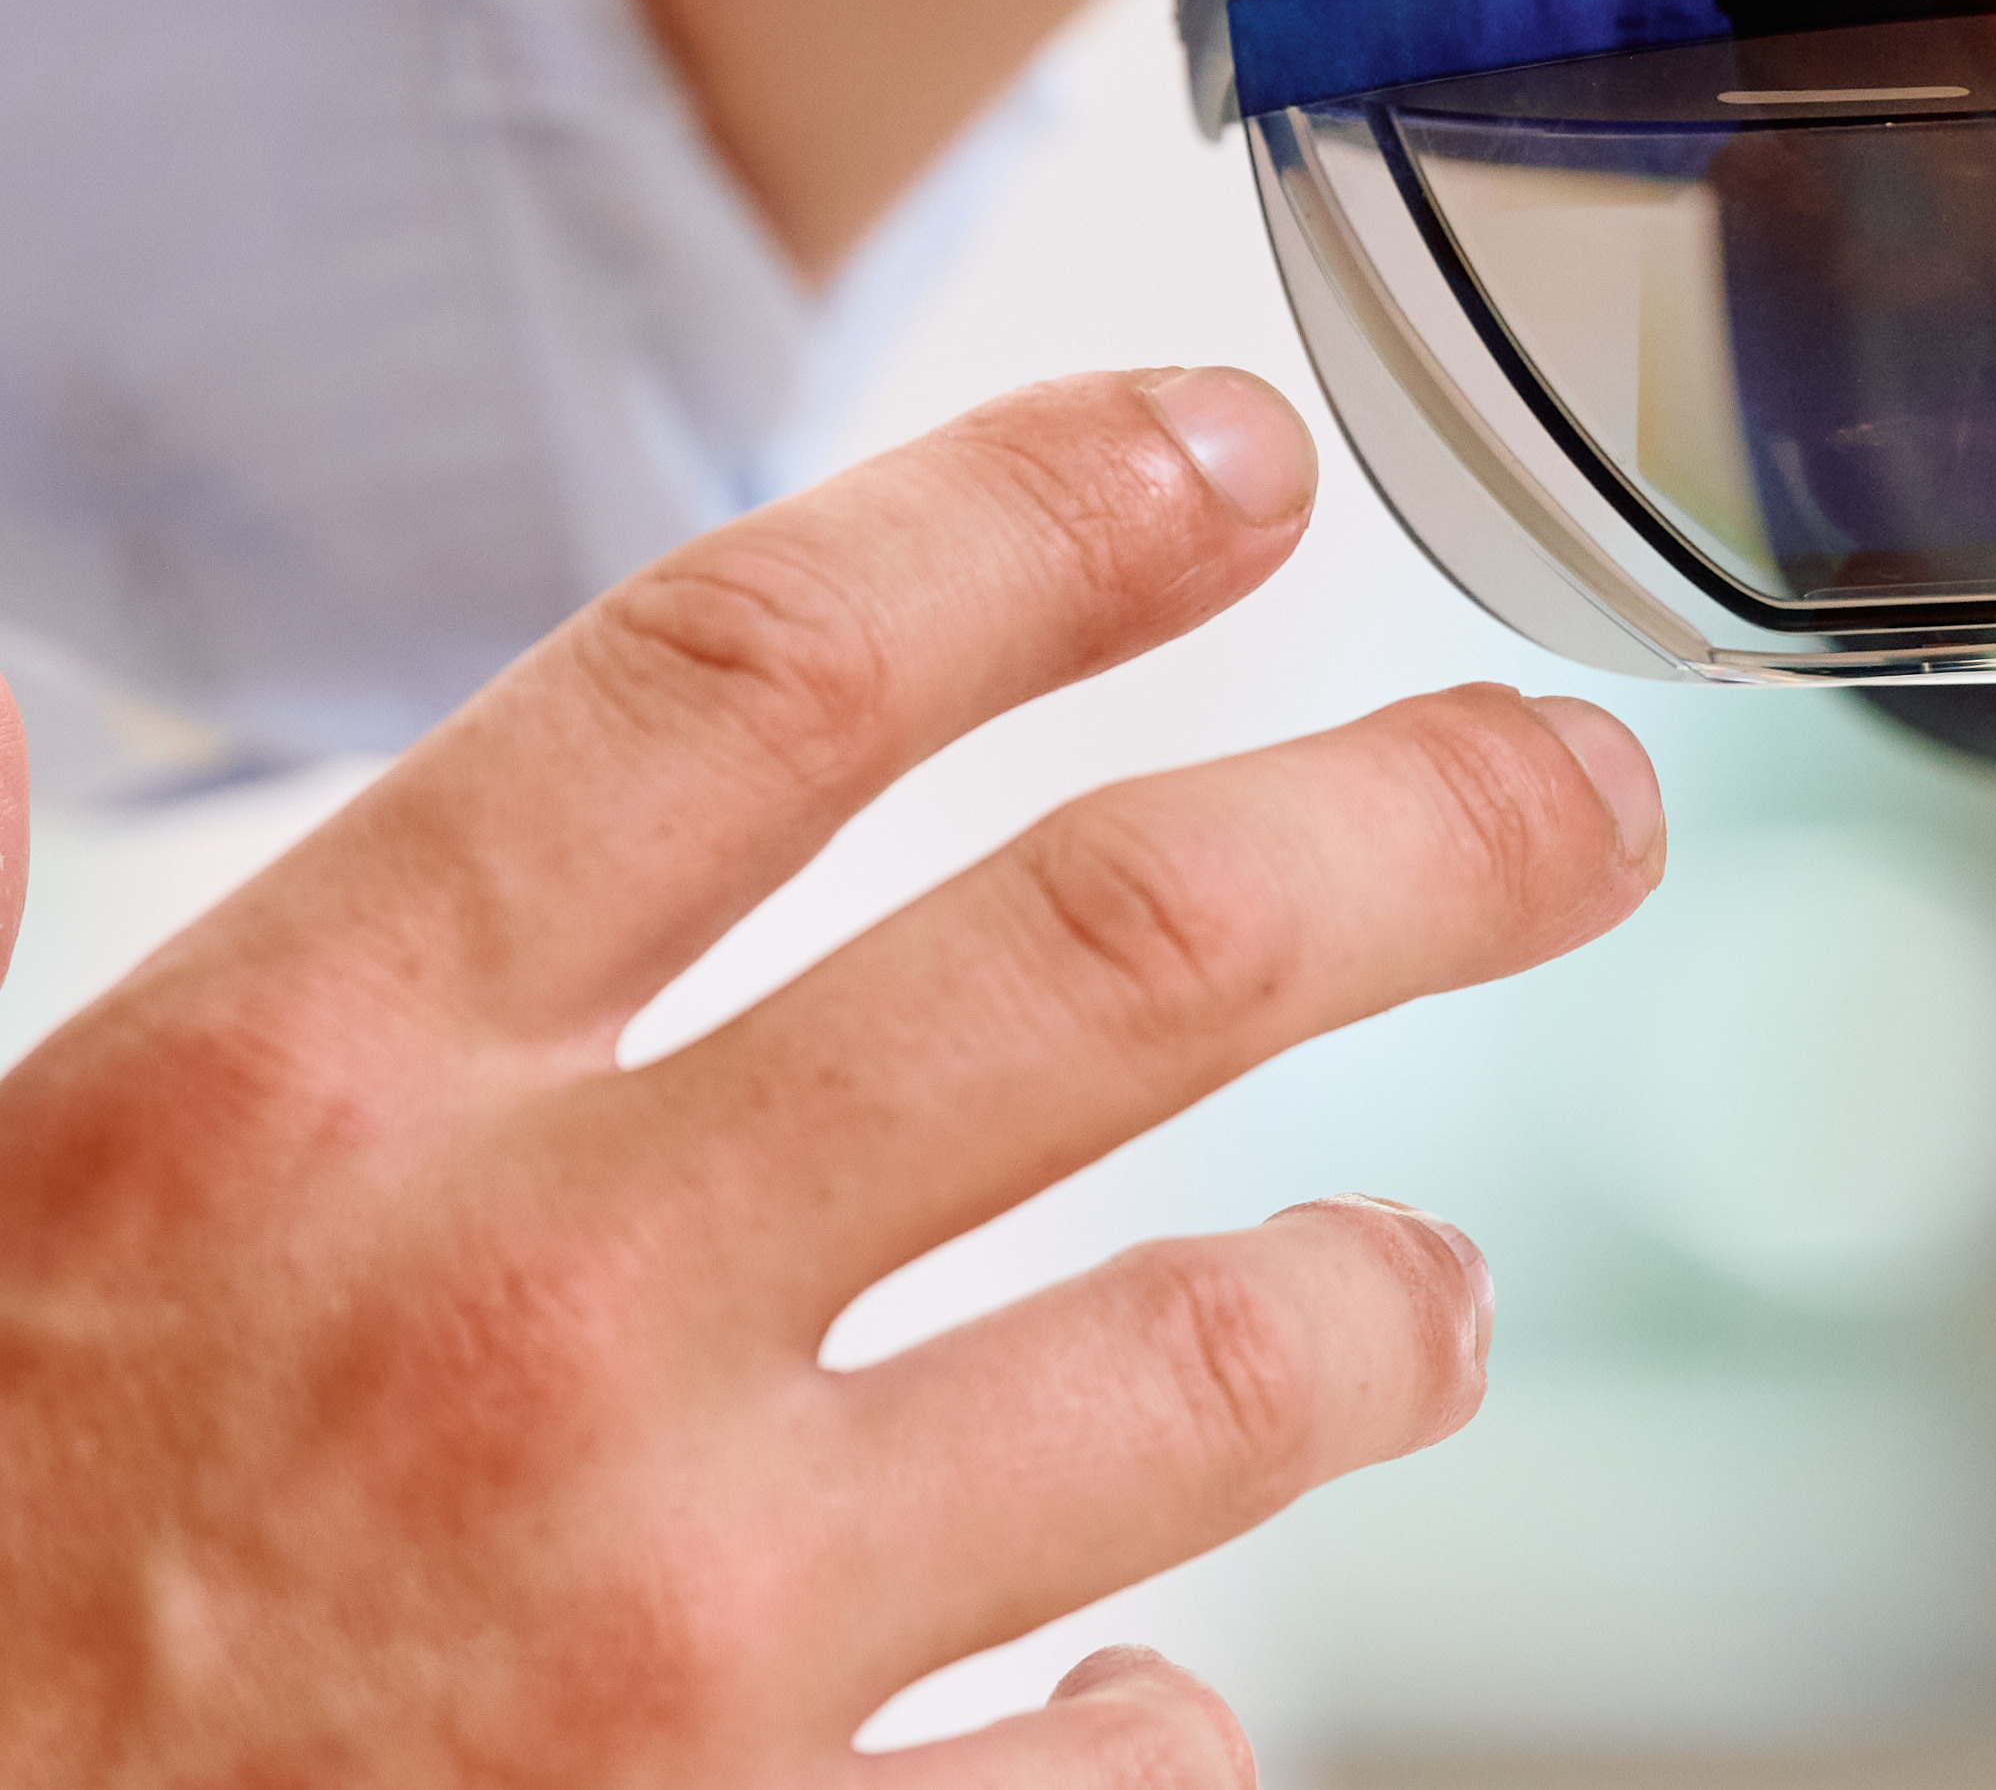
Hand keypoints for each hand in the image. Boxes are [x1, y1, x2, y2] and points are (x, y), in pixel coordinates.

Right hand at [0, 369, 1663, 1785]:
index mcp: (296, 1095)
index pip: (753, 682)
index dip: (1043, 525)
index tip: (1237, 453)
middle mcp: (535, 1310)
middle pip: (1125, 952)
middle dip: (1418, 833)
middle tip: (1583, 796)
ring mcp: (677, 1623)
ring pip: (1214, 1356)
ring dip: (1380, 1301)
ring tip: (1429, 1291)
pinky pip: (1120, 1763)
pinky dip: (1169, 1713)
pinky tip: (1141, 1687)